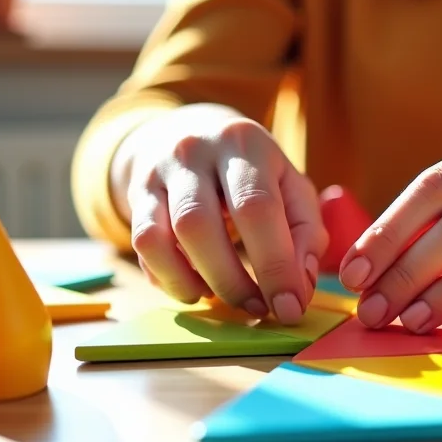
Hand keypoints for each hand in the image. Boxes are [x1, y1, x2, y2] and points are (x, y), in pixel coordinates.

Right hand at [114, 104, 326, 323]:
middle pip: (200, 225)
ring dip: (195, 282)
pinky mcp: (136, 196)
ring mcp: (157, 172)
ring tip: (223, 297)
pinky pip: (142, 246)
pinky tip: (195, 286)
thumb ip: (305, 233)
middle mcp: (194, 151)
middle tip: (257, 309)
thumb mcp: (290, 185)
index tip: (289, 307)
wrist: (189, 131)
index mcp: (245, 143)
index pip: (257, 208)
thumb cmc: (253, 172)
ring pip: (161, 238)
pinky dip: (169, 278)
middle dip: (232, 282)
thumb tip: (298, 288)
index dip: (275, 265)